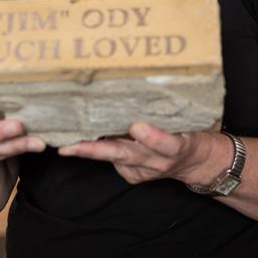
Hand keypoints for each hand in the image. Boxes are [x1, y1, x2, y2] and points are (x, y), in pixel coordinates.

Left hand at [58, 121, 209, 184]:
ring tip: (63, 141)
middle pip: (125, 155)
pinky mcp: (132, 176)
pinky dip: (95, 148)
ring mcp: (142, 171)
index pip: (166, 143)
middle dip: (95, 150)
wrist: (194, 161)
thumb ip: (167, 109)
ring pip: (113, 158)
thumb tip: (140, 82)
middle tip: (71, 147)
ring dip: (87, 149)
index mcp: (177, 146)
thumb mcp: (188, 119)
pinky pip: (111, 160)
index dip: (152, 137)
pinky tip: (78, 139)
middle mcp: (158, 162)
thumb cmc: (186, 130)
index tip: (137, 127)